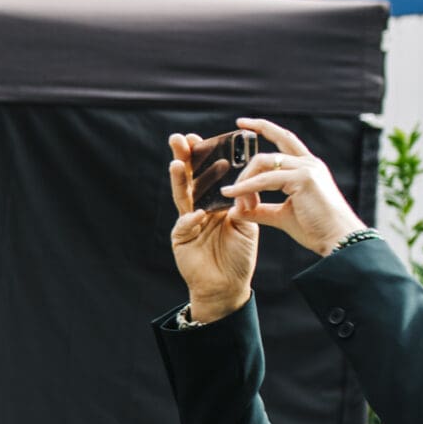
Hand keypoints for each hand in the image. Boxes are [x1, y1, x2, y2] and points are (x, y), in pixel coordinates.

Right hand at [167, 132, 259, 323]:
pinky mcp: (181, 239)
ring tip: (177, 164)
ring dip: (178, 181)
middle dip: (182, 159)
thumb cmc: (238, 255)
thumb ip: (242, 204)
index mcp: (214, 202)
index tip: (198, 138)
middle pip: (189, 179)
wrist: (229, 285)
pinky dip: (190, 219)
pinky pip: (184, 226)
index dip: (200, 157)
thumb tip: (242, 183)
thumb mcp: (246, 224)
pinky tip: (197, 214)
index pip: (206, 174)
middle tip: (178, 139)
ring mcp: (187, 222)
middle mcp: (198, 208)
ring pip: (181, 197)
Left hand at [220, 117, 368, 257]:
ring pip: (264, 162)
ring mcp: (308, 168)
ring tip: (232, 197)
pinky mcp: (304, 178)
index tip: (241, 123)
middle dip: (250, 146)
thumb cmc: (316, 229)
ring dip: (244, 181)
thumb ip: (260, 209)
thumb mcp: (282, 216)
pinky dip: (246, 187)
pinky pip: (265, 179)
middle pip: (273, 145)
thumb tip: (236, 209)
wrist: (337, 240)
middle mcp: (309, 163)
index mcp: (307, 168)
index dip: (264, 128)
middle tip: (228, 174)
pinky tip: (232, 194)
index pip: (284, 139)